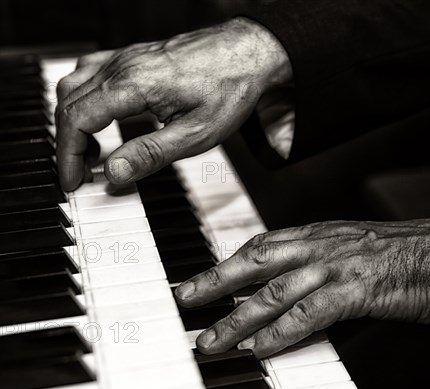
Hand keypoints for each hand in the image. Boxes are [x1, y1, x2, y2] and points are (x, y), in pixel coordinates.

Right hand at [56, 17, 291, 190]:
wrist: (248, 53)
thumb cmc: (228, 89)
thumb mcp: (195, 134)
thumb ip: (151, 154)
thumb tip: (113, 173)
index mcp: (132, 85)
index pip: (77, 121)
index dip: (68, 156)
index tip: (74, 181)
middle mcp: (122, 65)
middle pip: (69, 104)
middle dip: (67, 144)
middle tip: (79, 174)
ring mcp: (126, 57)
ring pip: (75, 86)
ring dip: (72, 121)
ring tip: (90, 152)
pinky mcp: (135, 56)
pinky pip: (91, 72)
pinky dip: (83, 98)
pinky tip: (99, 115)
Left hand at [175, 219, 429, 357]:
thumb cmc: (410, 252)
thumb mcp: (358, 246)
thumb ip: (324, 257)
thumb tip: (295, 277)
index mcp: (323, 233)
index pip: (264, 243)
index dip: (229, 259)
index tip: (204, 275)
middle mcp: (325, 245)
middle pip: (258, 260)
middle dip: (217, 280)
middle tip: (186, 298)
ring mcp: (340, 266)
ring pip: (275, 290)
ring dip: (239, 317)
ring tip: (213, 340)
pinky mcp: (358, 289)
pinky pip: (310, 312)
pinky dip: (281, 331)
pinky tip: (262, 347)